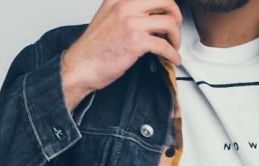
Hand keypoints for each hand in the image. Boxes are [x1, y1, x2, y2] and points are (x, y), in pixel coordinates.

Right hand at [62, 0, 183, 111]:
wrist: (81, 66)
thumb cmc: (93, 49)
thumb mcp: (107, 17)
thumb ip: (125, 12)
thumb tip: (147, 17)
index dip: (165, 4)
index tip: (169, 13)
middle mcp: (126, 6)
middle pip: (165, 1)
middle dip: (176, 15)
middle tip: (175, 28)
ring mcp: (132, 23)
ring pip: (169, 22)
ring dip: (176, 37)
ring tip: (174, 46)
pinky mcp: (136, 42)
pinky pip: (164, 45)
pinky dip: (173, 54)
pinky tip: (173, 59)